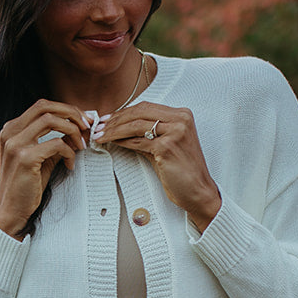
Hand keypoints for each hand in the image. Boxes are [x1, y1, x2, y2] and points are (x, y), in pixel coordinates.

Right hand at [0, 99, 90, 237]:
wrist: (11, 210)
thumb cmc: (26, 185)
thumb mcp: (41, 158)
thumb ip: (55, 141)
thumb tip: (78, 130)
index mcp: (11, 129)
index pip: (41, 106)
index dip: (66, 109)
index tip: (83, 119)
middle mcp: (10, 132)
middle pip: (45, 106)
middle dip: (71, 113)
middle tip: (87, 126)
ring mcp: (15, 144)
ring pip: (51, 120)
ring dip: (72, 130)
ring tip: (81, 145)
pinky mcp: (24, 158)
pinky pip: (56, 144)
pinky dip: (69, 152)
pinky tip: (70, 165)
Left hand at [94, 101, 221, 230]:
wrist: (198, 191)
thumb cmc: (182, 171)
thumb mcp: (165, 145)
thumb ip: (148, 133)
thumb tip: (120, 127)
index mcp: (182, 114)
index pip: (145, 107)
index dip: (124, 112)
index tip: (108, 118)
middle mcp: (181, 119)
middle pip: (139, 112)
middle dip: (115, 119)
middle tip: (99, 127)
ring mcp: (175, 132)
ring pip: (135, 125)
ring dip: (114, 130)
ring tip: (100, 135)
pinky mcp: (167, 147)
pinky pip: (137, 142)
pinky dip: (122, 142)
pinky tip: (112, 143)